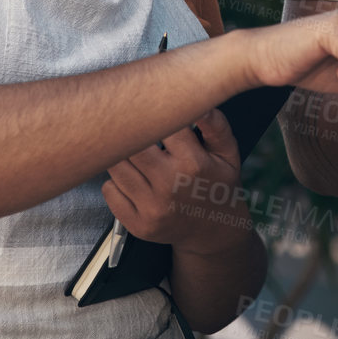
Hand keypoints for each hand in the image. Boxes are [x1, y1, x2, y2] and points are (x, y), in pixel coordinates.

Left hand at [101, 108, 250, 255]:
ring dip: (121, 156)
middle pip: (131, 145)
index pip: (160, 125)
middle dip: (132, 134)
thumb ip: (216, 125)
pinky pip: (109, 191)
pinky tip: (133, 180)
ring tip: (136, 156)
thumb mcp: (228, 153)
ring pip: (115, 166)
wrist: (214, 233)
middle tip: (136, 130)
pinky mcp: (137, 224)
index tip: (155, 113)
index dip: (155, 116)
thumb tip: (200, 106)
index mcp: (193, 163)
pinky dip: (115, 181)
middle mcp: (170, 185)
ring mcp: (152, 207)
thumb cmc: (218, 186)